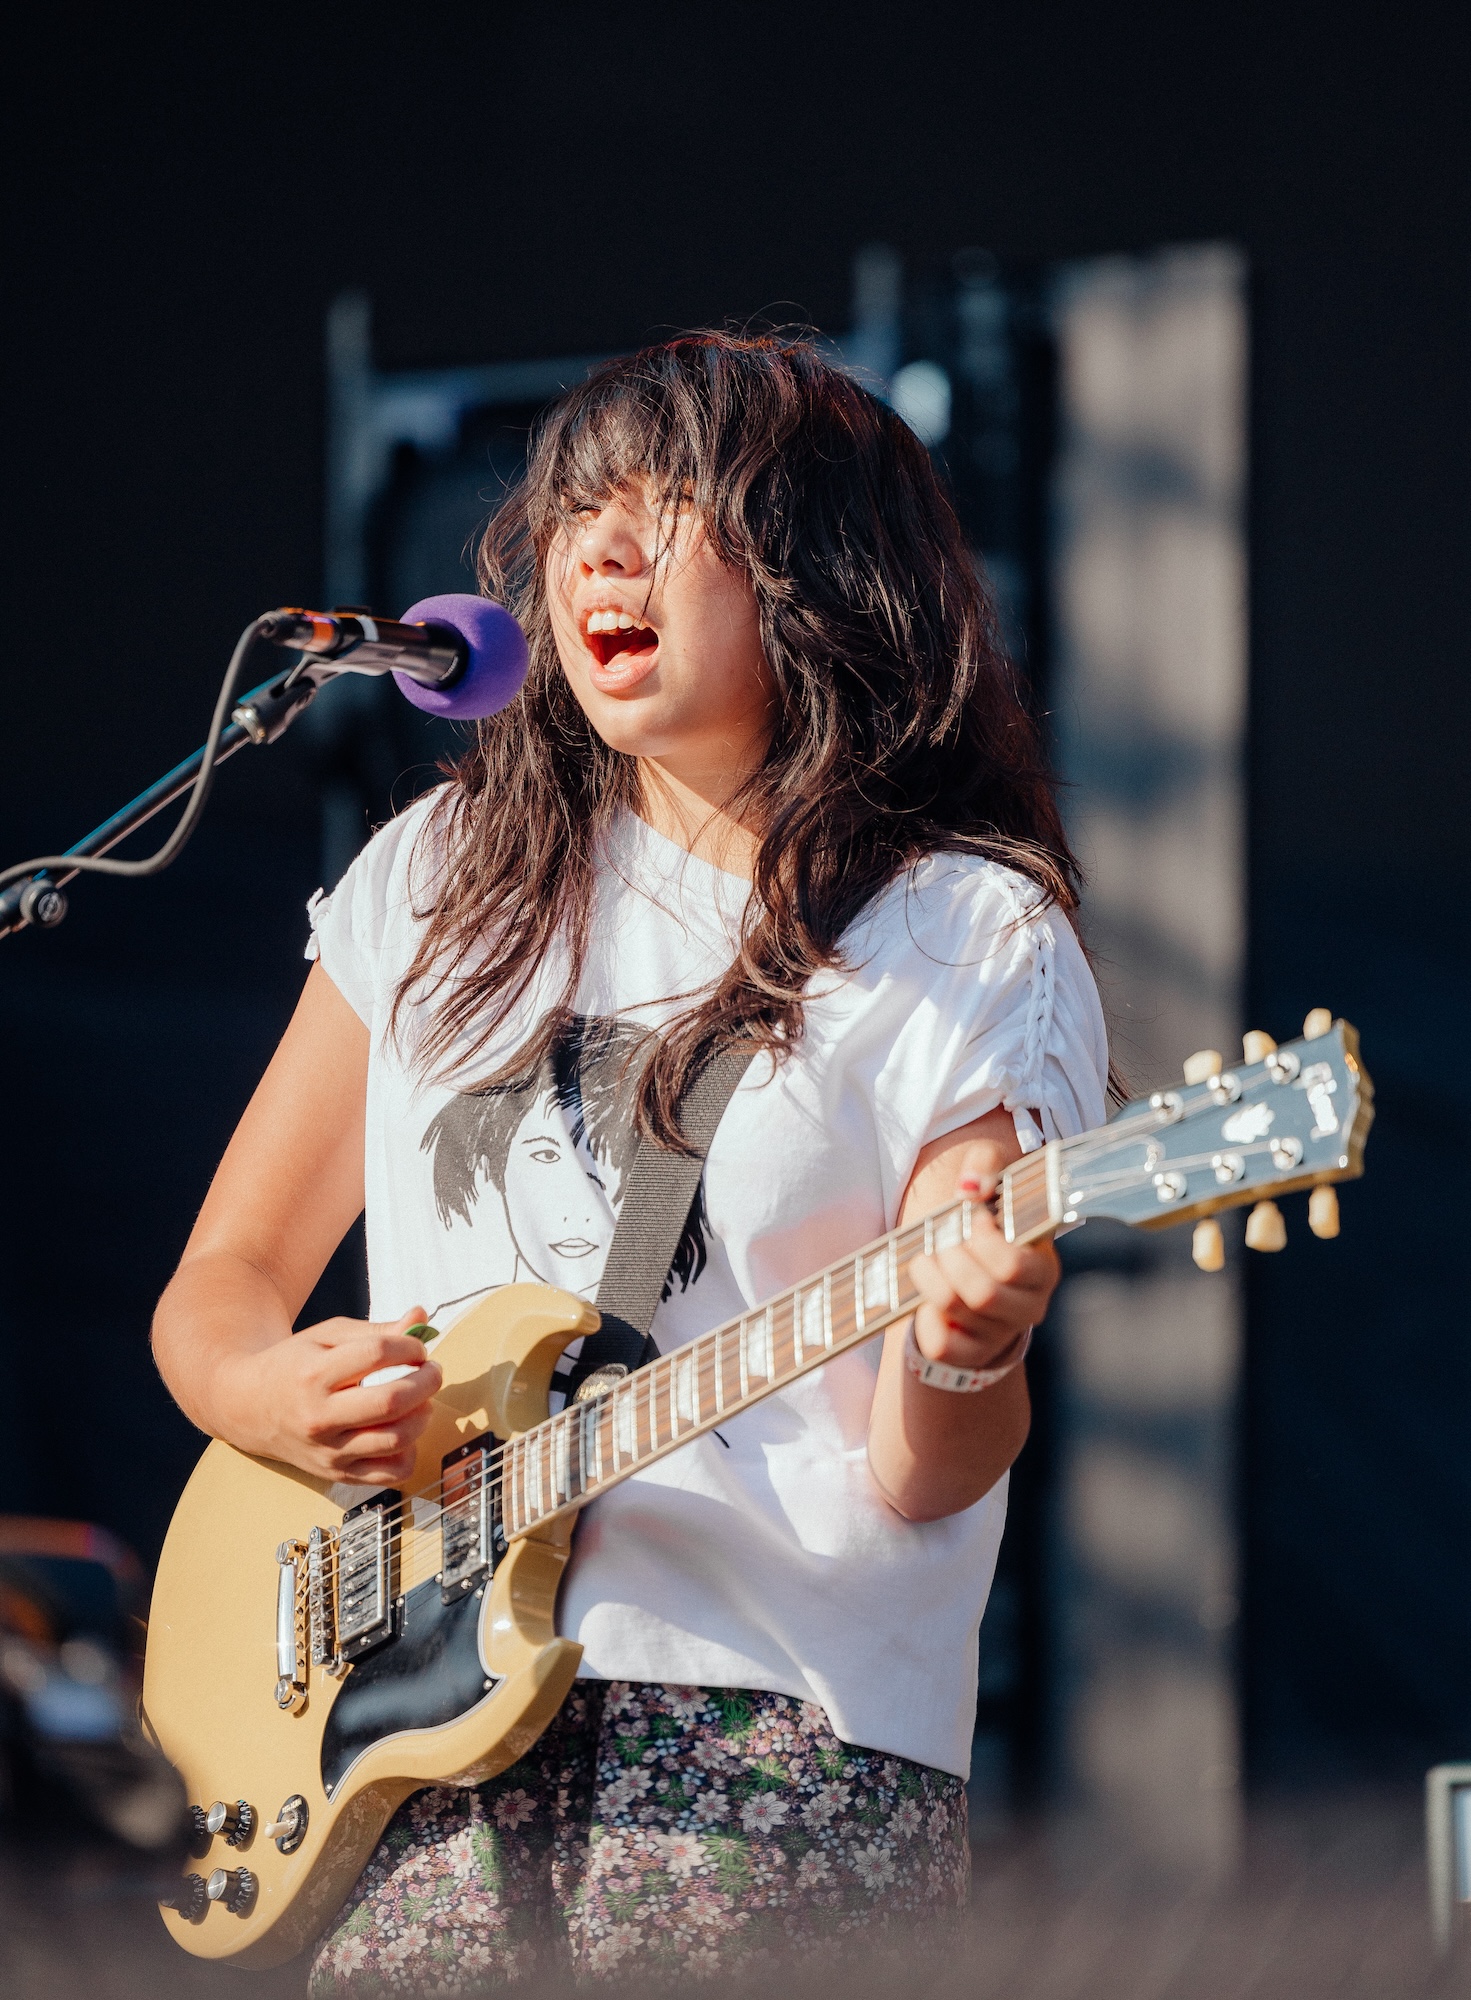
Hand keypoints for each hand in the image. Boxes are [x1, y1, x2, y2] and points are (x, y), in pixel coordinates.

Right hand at [216, 1307, 442, 1484]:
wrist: (249, 1407)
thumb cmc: (295, 1364)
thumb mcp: (328, 1336)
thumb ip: (377, 1331)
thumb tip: (421, 1319)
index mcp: (315, 1374)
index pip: (378, 1354)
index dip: (410, 1347)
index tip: (417, 1348)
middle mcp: (320, 1416)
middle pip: (391, 1401)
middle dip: (427, 1381)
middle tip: (433, 1371)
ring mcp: (328, 1451)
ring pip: (396, 1440)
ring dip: (423, 1415)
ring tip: (422, 1400)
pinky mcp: (337, 1474)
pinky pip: (390, 1474)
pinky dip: (409, 1452)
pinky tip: (404, 1430)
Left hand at [905, 1150, 1059, 1379]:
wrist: (973, 1266)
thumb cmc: (986, 1221)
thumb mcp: (992, 1181)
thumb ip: (986, 1166)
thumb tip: (970, 1186)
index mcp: (1044, 1266)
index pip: (1013, 1265)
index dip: (981, 1240)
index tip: (970, 1217)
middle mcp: (1030, 1305)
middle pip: (983, 1294)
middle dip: (949, 1259)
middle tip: (940, 1239)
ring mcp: (1001, 1332)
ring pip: (958, 1312)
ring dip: (930, 1278)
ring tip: (926, 1259)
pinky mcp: (971, 1352)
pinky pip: (942, 1344)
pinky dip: (926, 1319)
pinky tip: (928, 1298)